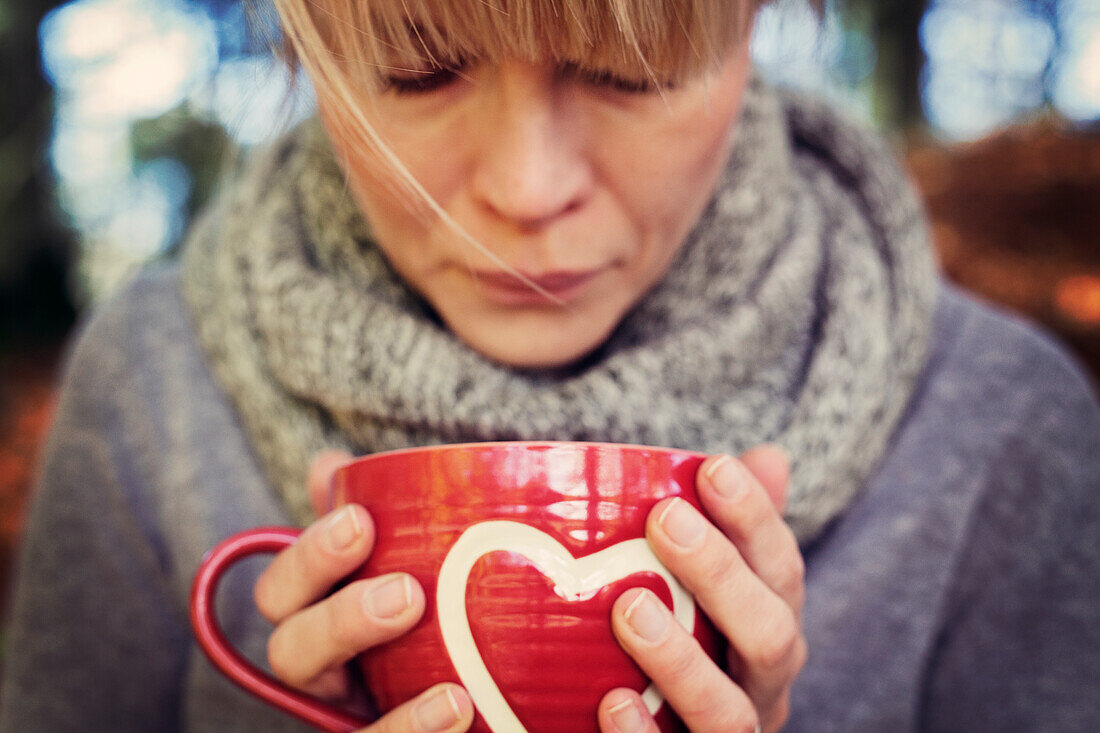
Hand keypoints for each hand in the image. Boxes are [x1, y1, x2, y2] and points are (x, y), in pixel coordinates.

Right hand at [253, 451, 474, 732]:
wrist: (477, 688)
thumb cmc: (426, 608)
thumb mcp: (405, 556)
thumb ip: (374, 512)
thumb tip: (328, 466)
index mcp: (315, 618)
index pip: (282, 592)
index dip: (310, 559)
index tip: (360, 520)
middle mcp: (322, 675)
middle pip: (292, 654)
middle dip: (340, 621)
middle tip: (408, 594)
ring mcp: (348, 718)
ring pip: (341, 729)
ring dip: (393, 716)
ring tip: (453, 696)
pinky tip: (460, 714)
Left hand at [598, 446, 806, 732]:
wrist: (676, 727)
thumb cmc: (691, 636)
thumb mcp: (711, 581)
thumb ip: (733, 527)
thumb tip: (768, 457)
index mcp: (772, 623)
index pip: (781, 567)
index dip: (755, 518)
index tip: (713, 469)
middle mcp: (764, 683)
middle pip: (770, 635)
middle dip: (721, 575)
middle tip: (665, 520)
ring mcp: (734, 732)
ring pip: (730, 713)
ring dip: (683, 661)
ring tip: (631, 609)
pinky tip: (611, 702)